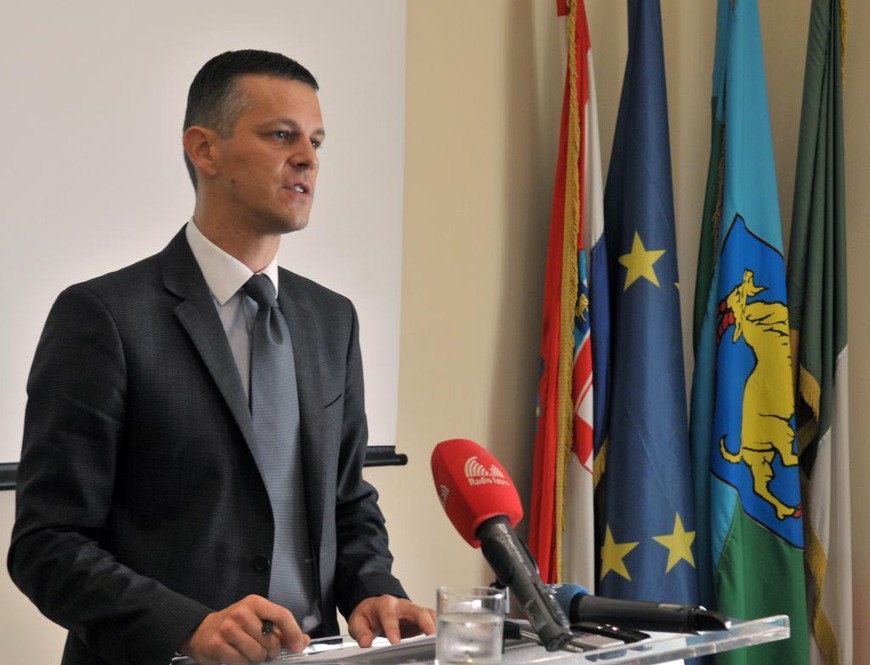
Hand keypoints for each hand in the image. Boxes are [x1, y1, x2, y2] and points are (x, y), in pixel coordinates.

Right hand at [178, 594, 309, 664]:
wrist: (202, 631)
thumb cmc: (234, 625)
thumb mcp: (258, 620)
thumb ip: (281, 629)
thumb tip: (303, 640)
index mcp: (255, 603)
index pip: (282, 615)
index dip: (293, 633)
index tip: (298, 646)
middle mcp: (241, 613)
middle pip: (271, 640)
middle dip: (271, 651)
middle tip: (264, 651)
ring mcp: (228, 628)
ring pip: (257, 654)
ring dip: (257, 659)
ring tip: (249, 652)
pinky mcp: (217, 644)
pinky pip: (241, 662)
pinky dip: (243, 663)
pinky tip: (237, 656)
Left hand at [348, 595, 435, 646]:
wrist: (375, 608)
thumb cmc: (369, 615)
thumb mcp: (358, 621)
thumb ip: (361, 631)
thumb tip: (365, 643)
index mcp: (385, 604)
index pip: (389, 615)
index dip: (392, 628)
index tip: (395, 642)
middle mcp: (402, 605)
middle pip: (417, 611)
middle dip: (424, 623)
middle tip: (430, 636)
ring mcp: (413, 611)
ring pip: (427, 615)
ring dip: (434, 626)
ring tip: (440, 640)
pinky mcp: (420, 619)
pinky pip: (432, 620)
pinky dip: (438, 628)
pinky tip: (441, 639)